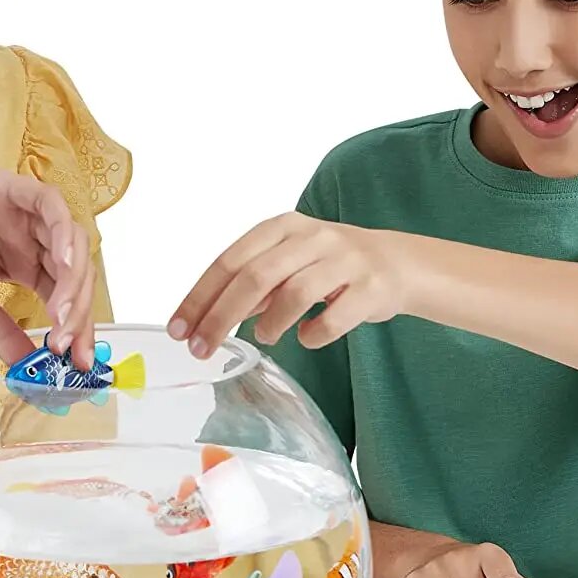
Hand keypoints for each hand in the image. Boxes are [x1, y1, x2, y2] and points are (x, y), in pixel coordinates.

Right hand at [0, 153, 94, 367]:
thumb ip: (0, 332)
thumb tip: (28, 371)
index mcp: (25, 264)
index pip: (65, 298)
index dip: (77, 329)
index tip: (79, 365)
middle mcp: (32, 238)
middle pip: (77, 273)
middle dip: (79, 312)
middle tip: (69, 348)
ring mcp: (24, 212)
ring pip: (72, 241)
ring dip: (74, 279)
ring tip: (62, 315)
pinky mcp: (9, 186)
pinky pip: (49, 204)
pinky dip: (64, 231)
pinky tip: (64, 262)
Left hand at [169, 212, 403, 355]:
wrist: (398, 263)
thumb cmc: (331, 266)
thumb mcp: (288, 261)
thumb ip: (251, 282)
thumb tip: (207, 315)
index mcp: (283, 227)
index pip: (230, 260)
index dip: (200, 297)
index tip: (179, 329)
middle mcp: (312, 237)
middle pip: (255, 277)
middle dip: (221, 317)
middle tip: (201, 349)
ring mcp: (344, 260)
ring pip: (294, 294)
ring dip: (271, 325)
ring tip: (266, 338)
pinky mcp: (371, 287)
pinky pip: (333, 319)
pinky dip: (313, 335)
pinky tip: (308, 336)